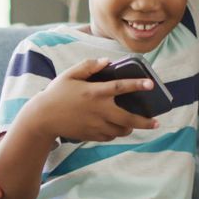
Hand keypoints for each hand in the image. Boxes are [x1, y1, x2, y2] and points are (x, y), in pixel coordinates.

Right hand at [29, 58, 158, 141]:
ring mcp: (95, 125)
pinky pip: (109, 137)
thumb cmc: (56, 94)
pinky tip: (116, 128)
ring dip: (129, 128)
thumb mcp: (69, 75)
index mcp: (94, 92)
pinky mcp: (91, 135)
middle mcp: (98, 110)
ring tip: (133, 124)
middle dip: (145, 122)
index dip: (137, 85)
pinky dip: (115, 133)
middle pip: (128, 119)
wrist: (42, 118)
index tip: (151, 84)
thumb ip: (89, 66)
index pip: (120, 87)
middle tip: (155, 123)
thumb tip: (107, 61)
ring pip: (120, 130)